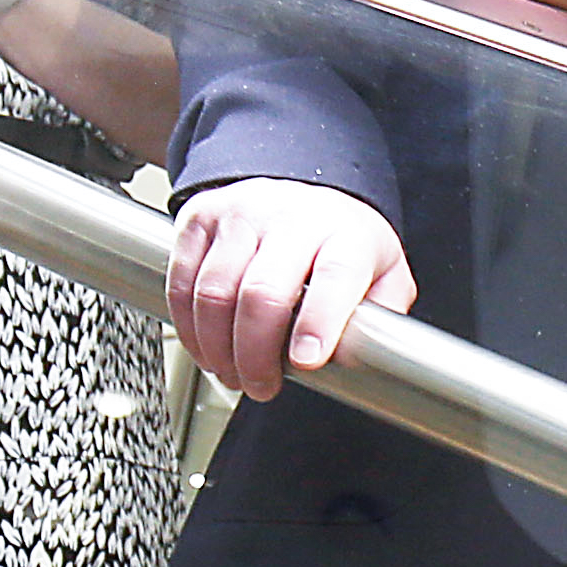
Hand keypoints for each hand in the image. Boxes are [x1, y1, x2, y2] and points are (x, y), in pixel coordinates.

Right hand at [167, 175, 414, 400]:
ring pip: (214, 292)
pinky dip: (189, 329)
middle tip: (261, 386)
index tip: (307, 361)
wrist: (300, 181)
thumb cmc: (339, 240)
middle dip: (256, 354)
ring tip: (233, 374)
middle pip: (262, 292)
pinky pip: (182, 284)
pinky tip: (207, 349)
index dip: (318, 323)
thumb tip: (362, 356)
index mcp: (345, 234)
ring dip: (218, 348)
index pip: (334, 276)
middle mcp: (291, 218)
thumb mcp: (383, 272)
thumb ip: (382, 315)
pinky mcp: (200, 219)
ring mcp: (240, 215)